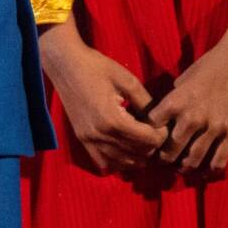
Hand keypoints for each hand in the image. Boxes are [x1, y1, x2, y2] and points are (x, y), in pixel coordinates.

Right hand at [36, 25, 166, 172]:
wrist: (64, 64)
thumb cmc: (96, 67)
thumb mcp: (127, 80)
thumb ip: (146, 102)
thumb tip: (160, 120)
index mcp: (113, 119)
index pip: (148, 140)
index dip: (161, 135)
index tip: (163, 125)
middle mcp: (100, 135)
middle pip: (137, 154)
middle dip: (152, 146)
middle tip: (155, 132)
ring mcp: (89, 139)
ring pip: (122, 162)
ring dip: (137, 156)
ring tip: (143, 142)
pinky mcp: (82, 139)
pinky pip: (103, 162)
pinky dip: (118, 162)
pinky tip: (124, 151)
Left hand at [142, 20, 227, 176]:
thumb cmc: (211, 64)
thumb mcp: (184, 79)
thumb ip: (174, 99)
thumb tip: (162, 114)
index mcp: (176, 101)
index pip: (152, 127)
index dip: (148, 136)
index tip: (147, 141)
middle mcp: (191, 117)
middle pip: (171, 149)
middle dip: (164, 158)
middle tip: (163, 162)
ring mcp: (213, 127)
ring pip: (194, 158)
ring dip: (186, 167)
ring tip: (182, 169)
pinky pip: (219, 159)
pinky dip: (211, 170)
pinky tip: (206, 173)